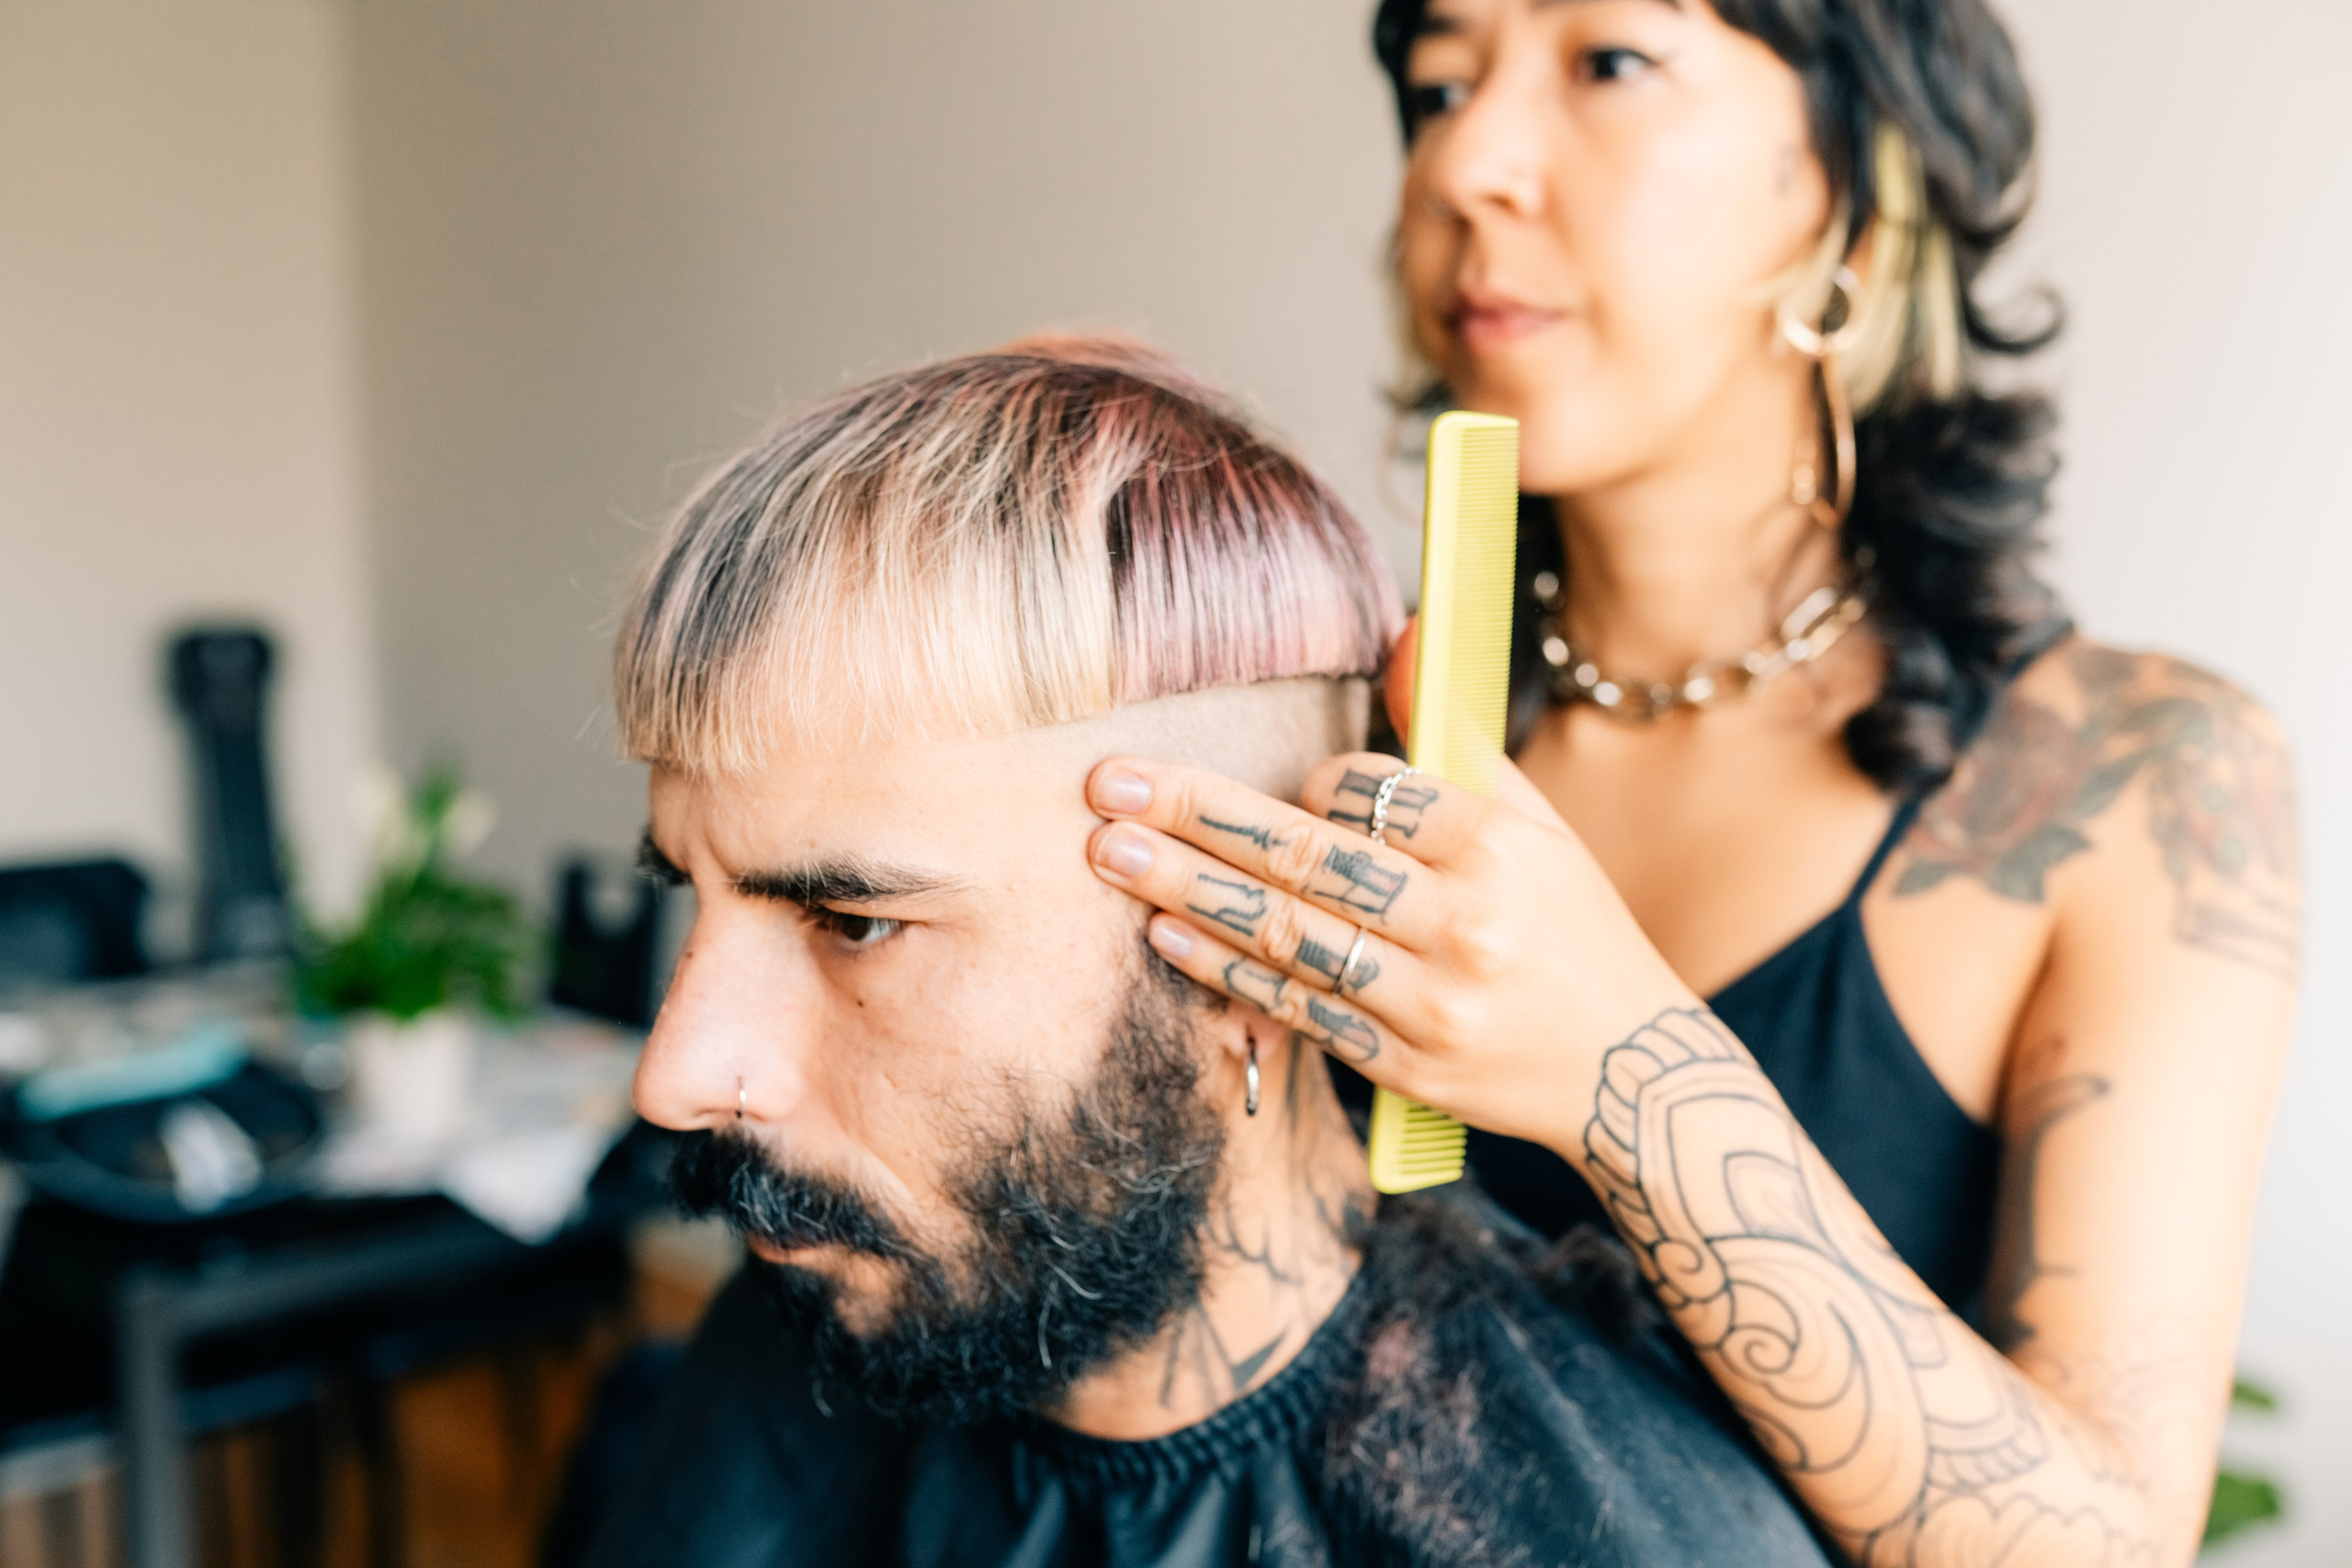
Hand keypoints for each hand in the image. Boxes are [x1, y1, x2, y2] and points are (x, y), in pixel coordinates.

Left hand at [1084, 660, 1691, 1155]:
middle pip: (1306, 857)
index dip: (1308, 785)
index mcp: (1499, 848)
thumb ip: (1457, 737)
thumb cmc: (1574, 931)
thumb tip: (1405, 631)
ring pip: (1288, 935)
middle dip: (1196, 816)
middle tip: (1108, 785)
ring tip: (1112, 853)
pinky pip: (1296, 1008)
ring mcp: (1430, 1001)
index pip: (1368, 794)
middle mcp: (1464, 923)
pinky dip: (1224, 969)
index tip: (1282, 787)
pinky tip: (1165, 932)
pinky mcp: (1403, 1065)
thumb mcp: (1538, 823)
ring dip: (1189, 889)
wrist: (1633, 1073)